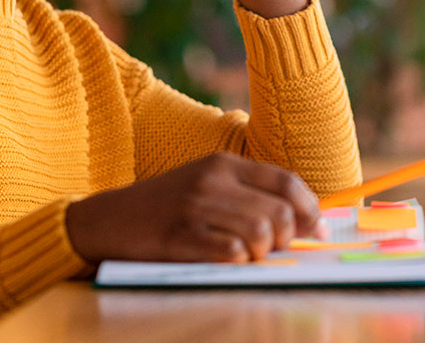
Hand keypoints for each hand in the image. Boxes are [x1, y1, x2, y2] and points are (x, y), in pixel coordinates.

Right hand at [64, 152, 325, 262]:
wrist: (108, 218)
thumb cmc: (166, 207)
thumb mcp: (206, 186)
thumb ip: (250, 196)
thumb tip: (307, 223)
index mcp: (224, 163)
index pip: (286, 182)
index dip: (310, 210)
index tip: (316, 232)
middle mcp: (212, 180)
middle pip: (279, 212)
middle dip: (287, 239)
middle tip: (273, 250)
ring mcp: (195, 206)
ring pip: (260, 232)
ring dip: (263, 253)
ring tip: (248, 257)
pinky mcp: (179, 234)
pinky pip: (230, 252)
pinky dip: (238, 261)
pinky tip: (226, 259)